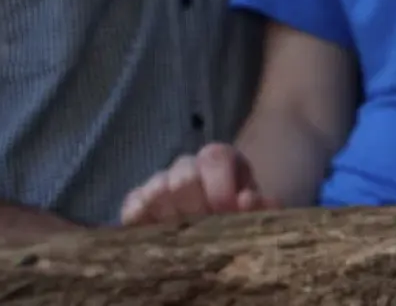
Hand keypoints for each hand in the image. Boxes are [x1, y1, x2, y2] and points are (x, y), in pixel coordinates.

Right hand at [118, 143, 278, 225]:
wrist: (218, 230)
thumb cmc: (241, 217)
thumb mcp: (259, 209)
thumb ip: (263, 205)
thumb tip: (248, 200)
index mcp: (218, 160)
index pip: (215, 158)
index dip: (222, 186)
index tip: (232, 209)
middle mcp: (186, 167)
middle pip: (184, 178)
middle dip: (198, 207)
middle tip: (206, 230)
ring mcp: (158, 185)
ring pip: (157, 191)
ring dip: (172, 217)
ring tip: (184, 237)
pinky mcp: (137, 206)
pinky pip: (131, 207)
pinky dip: (140, 220)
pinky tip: (153, 235)